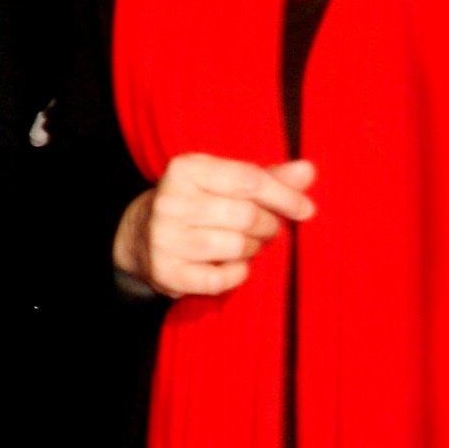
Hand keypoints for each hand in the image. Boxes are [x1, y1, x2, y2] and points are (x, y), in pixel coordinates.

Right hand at [115, 154, 317, 298]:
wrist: (140, 235)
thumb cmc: (198, 203)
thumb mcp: (225, 182)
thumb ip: (268, 177)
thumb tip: (308, 171)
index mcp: (185, 169)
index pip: (250, 180)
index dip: (285, 196)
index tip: (306, 210)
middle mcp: (169, 201)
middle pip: (247, 215)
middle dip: (267, 226)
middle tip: (265, 229)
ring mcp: (164, 238)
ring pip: (236, 246)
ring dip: (252, 249)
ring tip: (245, 245)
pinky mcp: (165, 271)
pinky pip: (221, 278)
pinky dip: (237, 275)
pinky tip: (232, 266)